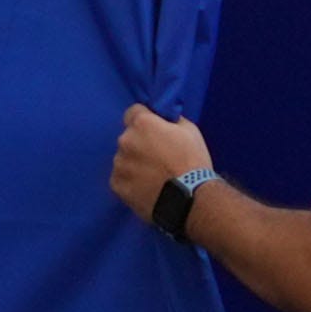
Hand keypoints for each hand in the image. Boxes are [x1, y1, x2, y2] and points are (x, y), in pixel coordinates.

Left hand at [111, 105, 211, 219]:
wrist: (190, 199)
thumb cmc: (193, 162)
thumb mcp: (191, 131)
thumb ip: (172, 121)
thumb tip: (165, 121)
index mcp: (142, 124)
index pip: (133, 112)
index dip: (145, 119)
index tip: (154, 130)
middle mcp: (125, 141)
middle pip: (129, 137)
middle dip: (140, 143)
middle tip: (158, 157)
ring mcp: (118, 164)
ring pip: (124, 159)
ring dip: (134, 163)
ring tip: (153, 177)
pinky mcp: (116, 185)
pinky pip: (120, 178)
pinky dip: (130, 181)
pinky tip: (146, 188)